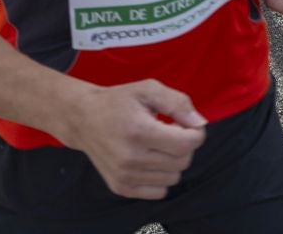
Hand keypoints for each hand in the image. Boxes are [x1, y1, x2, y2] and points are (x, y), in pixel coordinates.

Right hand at [66, 81, 206, 200]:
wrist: (83, 119)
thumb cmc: (118, 102)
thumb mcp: (147, 89)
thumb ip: (177, 102)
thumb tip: (199, 123)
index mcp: (138, 131)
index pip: (186, 144)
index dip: (195, 133)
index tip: (186, 123)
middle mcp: (131, 158)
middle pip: (182, 162)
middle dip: (183, 145)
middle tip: (168, 130)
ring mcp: (125, 176)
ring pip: (173, 178)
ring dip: (172, 161)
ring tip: (157, 144)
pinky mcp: (121, 188)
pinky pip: (159, 191)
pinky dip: (161, 176)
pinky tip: (149, 159)